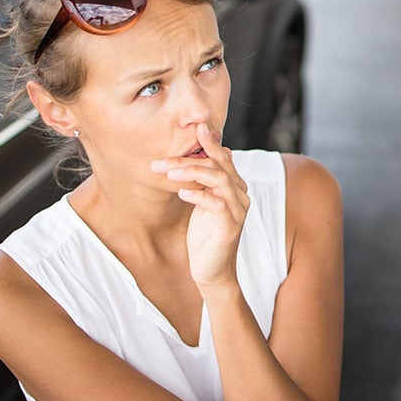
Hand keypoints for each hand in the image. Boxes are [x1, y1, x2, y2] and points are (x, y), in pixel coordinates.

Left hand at [152, 123, 249, 291]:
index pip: (224, 158)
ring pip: (219, 179)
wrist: (212, 273)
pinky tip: (182, 194)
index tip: (196, 128)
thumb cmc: (204, 238)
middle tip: (159, 162)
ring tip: (168, 174)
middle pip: (218, 166)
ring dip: (192, 173)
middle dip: (187, 160)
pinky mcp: (231, 226)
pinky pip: (217, 203)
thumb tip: (191, 160)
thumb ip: (201, 183)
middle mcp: (240, 196)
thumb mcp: (201, 205)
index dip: (210, 143)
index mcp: (234, 188)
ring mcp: (238, 211)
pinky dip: (199, 195)